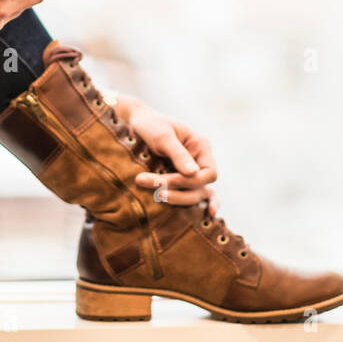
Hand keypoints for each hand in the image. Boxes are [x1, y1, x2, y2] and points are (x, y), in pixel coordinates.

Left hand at [118, 95, 221, 215]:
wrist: (134, 123)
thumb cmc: (149, 125)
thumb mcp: (163, 136)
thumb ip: (178, 154)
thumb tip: (193, 174)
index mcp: (201, 146)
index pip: (209, 173)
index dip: (190, 182)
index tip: (166, 181)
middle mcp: (200, 160)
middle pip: (201, 187)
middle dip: (179, 191)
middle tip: (154, 190)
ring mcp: (190, 171)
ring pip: (194, 194)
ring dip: (177, 198)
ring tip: (157, 197)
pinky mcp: (178, 179)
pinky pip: (187, 194)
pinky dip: (187, 204)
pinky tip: (194, 219)